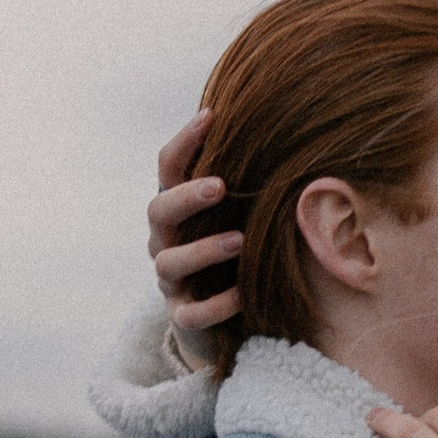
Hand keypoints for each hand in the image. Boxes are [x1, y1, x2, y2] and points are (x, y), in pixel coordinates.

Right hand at [149, 110, 243, 337]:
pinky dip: (216, 305)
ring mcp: (171, 281)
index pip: (167, 168)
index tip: (211, 115)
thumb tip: (280, 126)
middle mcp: (165, 241)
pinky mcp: (183, 317)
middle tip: (220, 185)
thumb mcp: (234, 215)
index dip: (183, 142)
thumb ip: (244, 181)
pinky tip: (242, 294)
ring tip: (240, 241)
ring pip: (170, 263)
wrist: (217, 321)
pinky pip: (192, 314)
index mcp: (176, 210)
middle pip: (158, 211)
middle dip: (187, 197)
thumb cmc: (231, 254)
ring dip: (203, 250)